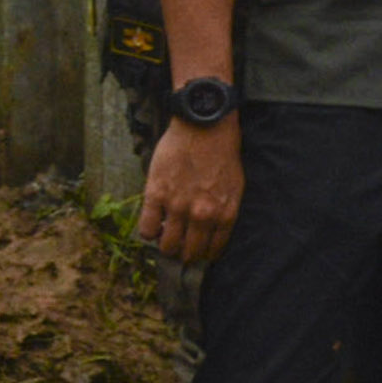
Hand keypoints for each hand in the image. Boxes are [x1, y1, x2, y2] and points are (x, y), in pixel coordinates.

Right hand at [141, 116, 244, 266]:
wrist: (204, 127)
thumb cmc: (222, 155)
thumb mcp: (234, 187)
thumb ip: (223, 211)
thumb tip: (210, 232)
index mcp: (225, 213)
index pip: (213, 249)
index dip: (204, 254)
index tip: (198, 252)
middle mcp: (202, 214)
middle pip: (189, 252)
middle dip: (184, 255)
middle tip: (179, 249)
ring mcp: (178, 206)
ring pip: (167, 245)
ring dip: (165, 246)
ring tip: (164, 239)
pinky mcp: (157, 194)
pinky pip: (147, 228)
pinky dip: (148, 232)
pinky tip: (152, 227)